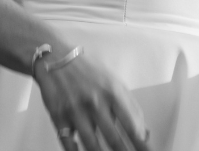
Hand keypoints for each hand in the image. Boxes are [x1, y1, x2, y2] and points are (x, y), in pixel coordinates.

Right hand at [34, 49, 150, 150]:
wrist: (54, 56)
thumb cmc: (85, 69)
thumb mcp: (113, 81)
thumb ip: (130, 106)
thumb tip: (143, 132)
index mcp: (111, 92)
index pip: (132, 125)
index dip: (141, 144)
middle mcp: (95, 102)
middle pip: (115, 140)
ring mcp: (76, 111)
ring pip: (93, 146)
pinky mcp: (59, 117)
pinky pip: (69, 144)